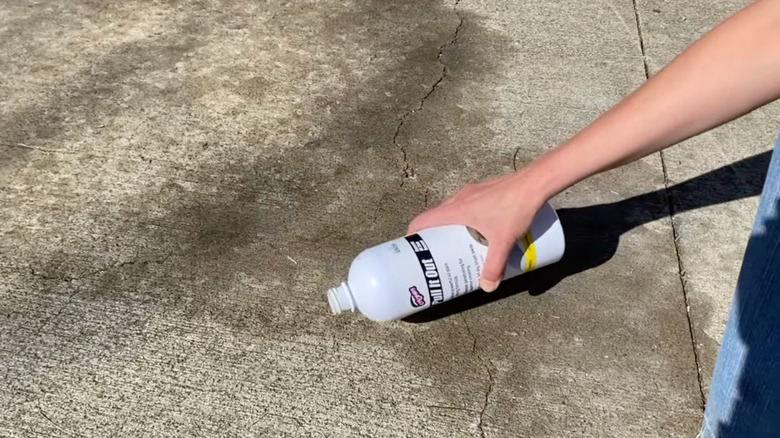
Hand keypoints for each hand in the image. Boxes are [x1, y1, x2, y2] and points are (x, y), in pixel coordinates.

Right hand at [407, 172, 545, 291]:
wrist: (534, 183)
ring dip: (449, 225)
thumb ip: (494, 266)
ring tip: (457, 242)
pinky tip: (478, 227)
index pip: (424, 219)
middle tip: (437, 251)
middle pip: (435, 216)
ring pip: (451, 209)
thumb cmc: (516, 207)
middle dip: (433, 234)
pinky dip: (462, 216)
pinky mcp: (484, 189)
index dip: (413, 233)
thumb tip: (487, 287)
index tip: (413, 247)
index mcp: (456, 210)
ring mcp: (472, 191)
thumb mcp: (503, 241)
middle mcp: (459, 198)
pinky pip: (464, 204)